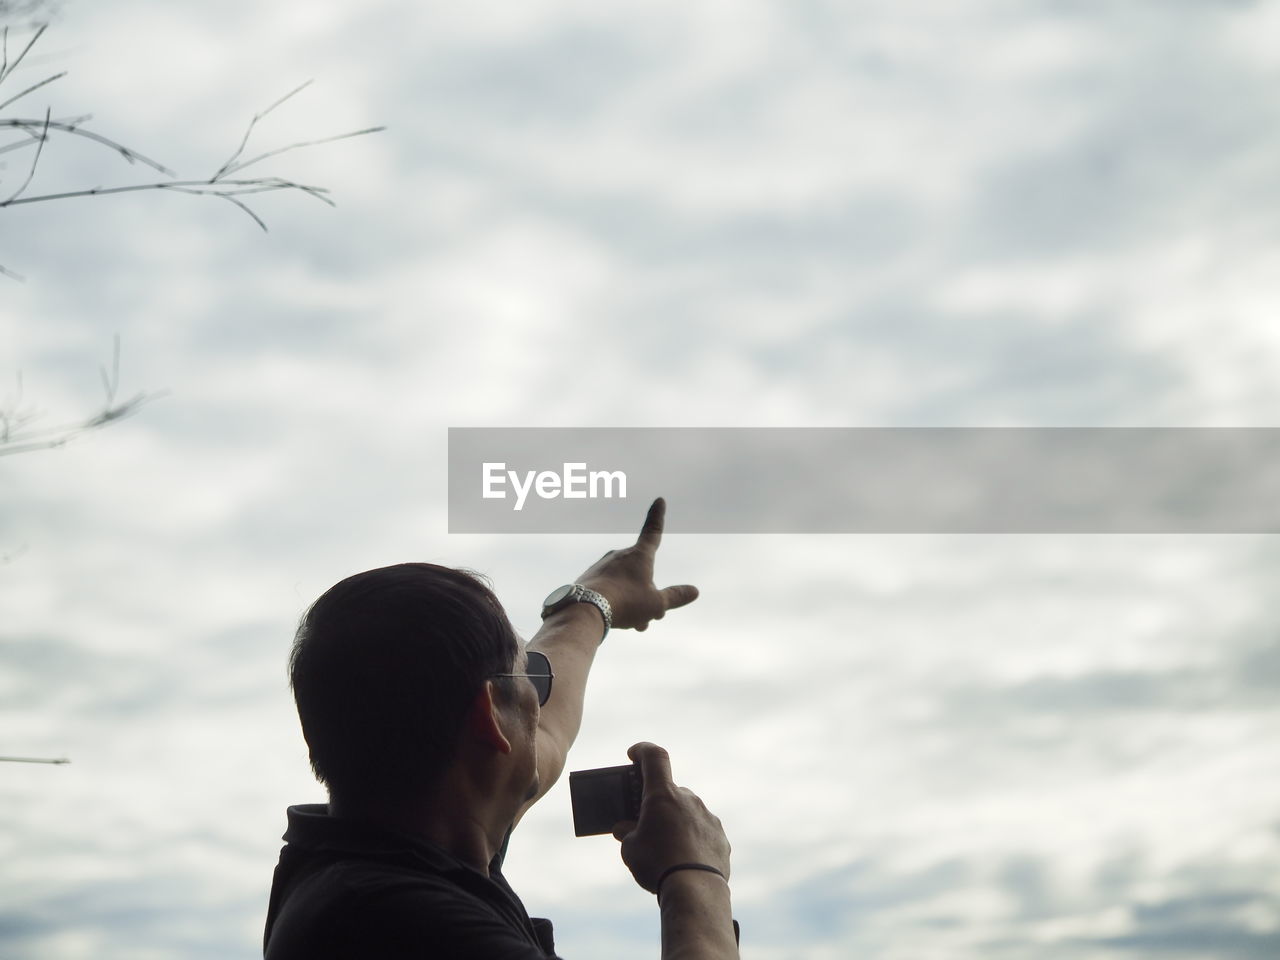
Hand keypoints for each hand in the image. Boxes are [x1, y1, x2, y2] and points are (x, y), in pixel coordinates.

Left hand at [576, 498, 697, 630]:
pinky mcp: (588, 578)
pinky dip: (616, 602)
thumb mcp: (656, 603)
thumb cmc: (625, 603)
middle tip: (652, 617)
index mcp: (639, 555)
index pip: (653, 531)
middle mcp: (619, 556)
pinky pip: (608, 589)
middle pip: (642, 572)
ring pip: (625, 584)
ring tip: (636, 624)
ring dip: (633, 602)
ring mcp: (602, 566)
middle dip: (649, 593)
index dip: (658, 516)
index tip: (659, 500)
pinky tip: (614, 619)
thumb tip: (694, 591)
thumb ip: (675, 597)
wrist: (584, 610)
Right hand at [612, 742, 730, 893]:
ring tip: (664, 848)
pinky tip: (684, 860)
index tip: (633, 754)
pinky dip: (691, 839)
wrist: (695, 890)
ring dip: (675, 822)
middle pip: (669, 792)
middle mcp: (688, 799)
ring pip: (687, 812)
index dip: (642, 750)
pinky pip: (702, 831)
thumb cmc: (657, 864)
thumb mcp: (630, 849)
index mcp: (663, 794)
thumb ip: (626, 833)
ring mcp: (707, 817)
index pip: (654, 757)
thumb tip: (624, 829)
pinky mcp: (720, 836)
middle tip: (644, 823)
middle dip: (657, 804)